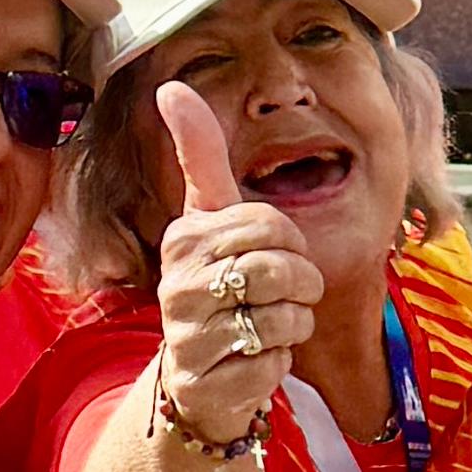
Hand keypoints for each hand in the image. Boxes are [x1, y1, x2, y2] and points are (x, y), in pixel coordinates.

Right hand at [152, 80, 313, 445]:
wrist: (198, 379)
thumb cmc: (215, 290)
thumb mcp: (207, 220)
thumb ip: (200, 155)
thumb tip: (171, 87)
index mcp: (185, 237)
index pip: (272, 224)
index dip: (292, 245)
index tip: (273, 257)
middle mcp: (179, 284)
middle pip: (282, 270)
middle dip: (301, 286)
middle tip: (279, 298)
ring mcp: (190, 336)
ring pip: (286, 320)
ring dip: (292, 327)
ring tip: (263, 329)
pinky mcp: (209, 384)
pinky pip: (277, 364)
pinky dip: (277, 365)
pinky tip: (251, 363)